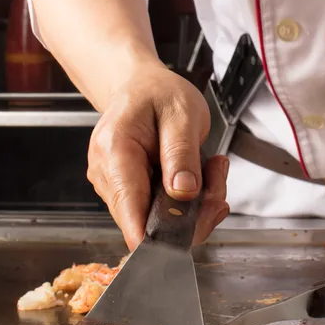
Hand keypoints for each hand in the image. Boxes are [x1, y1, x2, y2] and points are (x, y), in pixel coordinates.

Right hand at [87, 63, 229, 250]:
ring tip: (210, 170)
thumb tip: (183, 194)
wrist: (141, 87)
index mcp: (115, 152)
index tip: (191, 234)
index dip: (158, 236)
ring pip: (159, 222)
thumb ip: (182, 154)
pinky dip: (188, 203)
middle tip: (217, 180)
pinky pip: (162, 214)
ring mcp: (115, 188)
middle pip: (148, 222)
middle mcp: (107, 176)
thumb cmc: (157, 95)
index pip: (130, 211)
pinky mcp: (129, 195)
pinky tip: (199, 177)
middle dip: (192, 212)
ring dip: (194, 206)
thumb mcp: (181, 114)